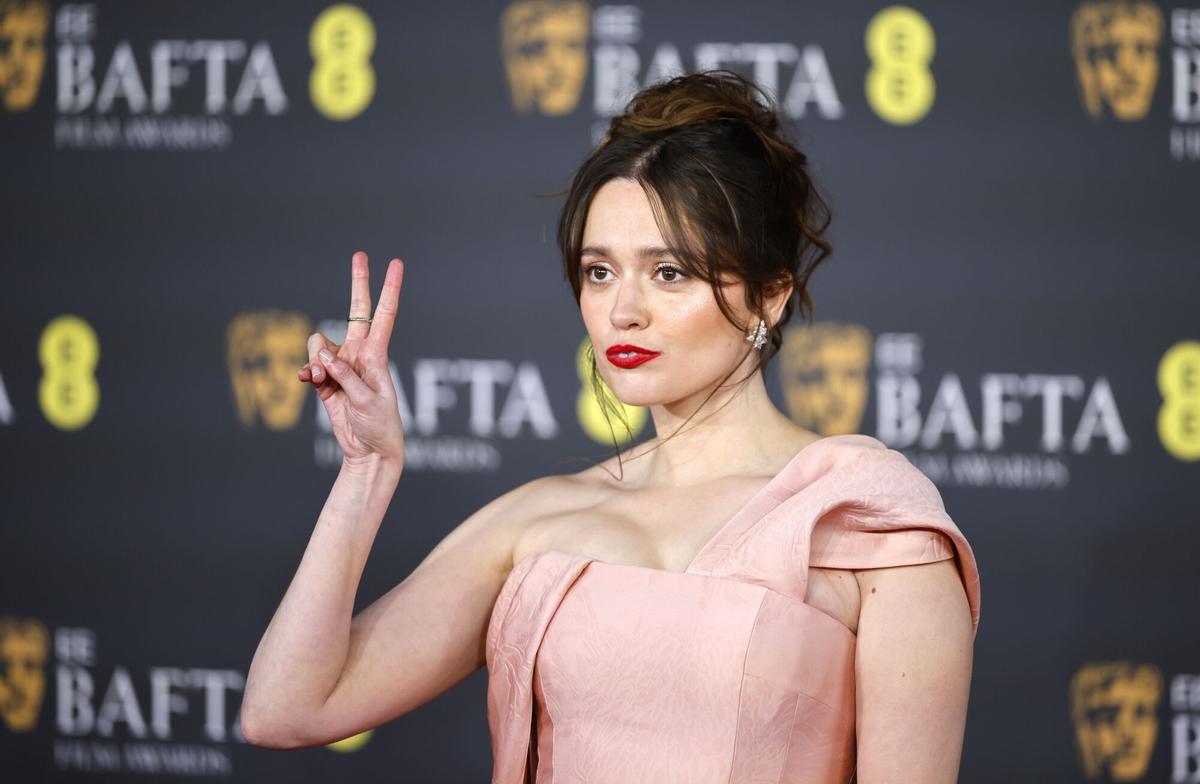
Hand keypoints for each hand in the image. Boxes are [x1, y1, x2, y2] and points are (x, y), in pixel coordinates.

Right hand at [299, 251, 404, 467]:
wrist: (369, 451)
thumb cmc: (380, 426)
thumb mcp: (368, 400)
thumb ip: (345, 376)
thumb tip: (323, 357)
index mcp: (377, 355)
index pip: (384, 315)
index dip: (389, 289)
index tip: (395, 263)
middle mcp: (359, 354)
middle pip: (356, 311)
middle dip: (358, 283)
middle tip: (359, 254)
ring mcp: (341, 366)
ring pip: (319, 344)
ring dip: (316, 359)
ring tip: (324, 381)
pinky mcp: (326, 382)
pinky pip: (310, 366)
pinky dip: (307, 372)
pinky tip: (311, 382)